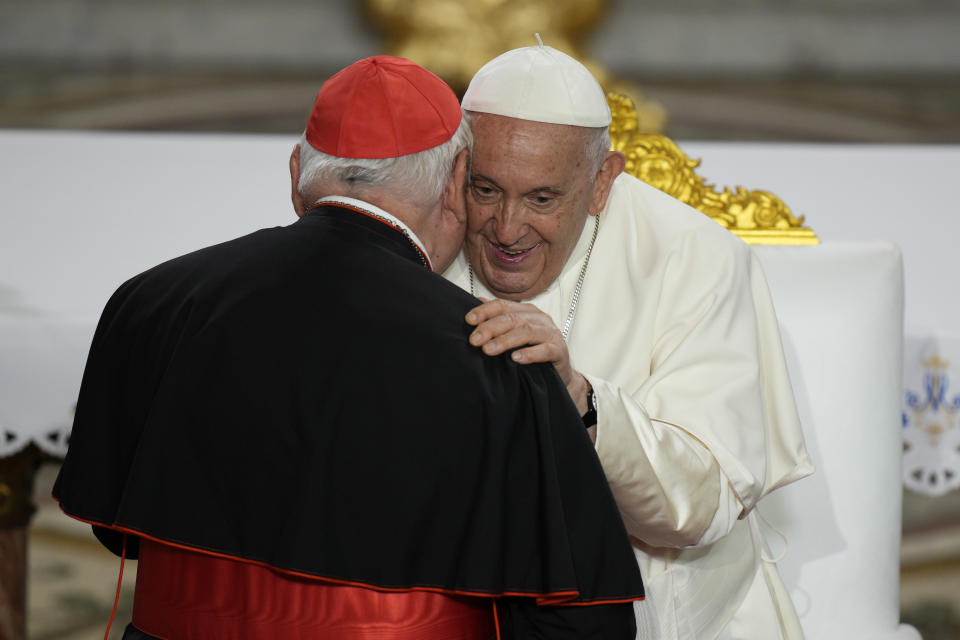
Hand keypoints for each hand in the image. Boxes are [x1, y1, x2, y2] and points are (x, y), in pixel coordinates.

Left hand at [465, 298, 589, 412]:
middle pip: (512, 318)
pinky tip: (515, 358)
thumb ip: (498, 320)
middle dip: (490, 328)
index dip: (485, 311)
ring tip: (488, 350)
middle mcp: (540, 319)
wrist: (558, 375)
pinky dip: (530, 354)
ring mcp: (551, 333)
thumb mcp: (513, 335)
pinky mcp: (560, 351)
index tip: (468, 320)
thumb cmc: (532, 352)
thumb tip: (477, 301)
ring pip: (527, 331)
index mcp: (527, 311)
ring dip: (505, 340)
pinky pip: (546, 350)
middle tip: (474, 340)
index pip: (503, 306)